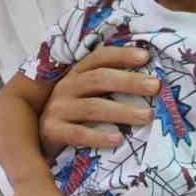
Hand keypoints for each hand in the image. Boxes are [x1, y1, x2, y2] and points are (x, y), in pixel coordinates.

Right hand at [38, 45, 158, 158]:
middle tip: (155, 86)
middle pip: (99, 79)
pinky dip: (99, 136)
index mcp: (76, 74)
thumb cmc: (73, 115)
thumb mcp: (86, 95)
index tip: (145, 57)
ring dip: (122, 110)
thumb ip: (108, 86)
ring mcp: (57, 109)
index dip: (121, 55)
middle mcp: (65, 87)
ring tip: (146, 115)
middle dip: (129, 81)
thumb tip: (150, 82)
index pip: (99, 58)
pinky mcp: (52, 131)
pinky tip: (118, 139)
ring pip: (92, 107)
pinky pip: (78, 134)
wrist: (40, 139)